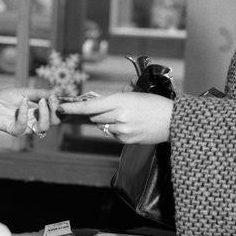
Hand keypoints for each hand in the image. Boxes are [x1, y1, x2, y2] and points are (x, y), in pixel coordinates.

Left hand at [0, 88, 58, 137]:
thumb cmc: (6, 97)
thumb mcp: (24, 92)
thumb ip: (39, 93)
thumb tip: (55, 93)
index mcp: (39, 111)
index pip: (55, 112)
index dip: (60, 106)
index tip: (57, 96)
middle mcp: (35, 120)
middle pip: (54, 122)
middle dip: (55, 111)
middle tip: (51, 99)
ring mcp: (26, 127)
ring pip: (44, 127)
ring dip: (45, 114)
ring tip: (41, 101)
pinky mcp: (15, 131)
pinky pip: (24, 126)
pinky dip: (25, 113)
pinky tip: (22, 102)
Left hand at [57, 92, 173, 144]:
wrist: (172, 120)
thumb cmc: (154, 104)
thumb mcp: (134, 94)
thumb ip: (116, 98)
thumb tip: (99, 101)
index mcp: (120, 101)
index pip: (91, 106)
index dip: (74, 108)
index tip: (62, 107)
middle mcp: (119, 116)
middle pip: (95, 116)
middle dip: (98, 113)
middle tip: (112, 109)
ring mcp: (122, 130)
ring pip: (103, 126)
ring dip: (108, 122)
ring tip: (127, 117)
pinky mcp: (126, 140)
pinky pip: (113, 135)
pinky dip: (117, 130)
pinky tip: (131, 125)